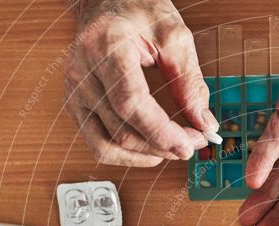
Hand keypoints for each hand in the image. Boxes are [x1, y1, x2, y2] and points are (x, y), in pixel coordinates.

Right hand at [63, 0, 215, 165]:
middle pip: (121, 130)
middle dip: (162, 145)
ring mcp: (74, 91)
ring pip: (106, 145)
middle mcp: (82, 72)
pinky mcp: (75, 105)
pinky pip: (97, 143)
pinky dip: (126, 154)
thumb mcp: (174, 35)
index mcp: (105, 47)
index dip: (161, 132)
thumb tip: (204, 122)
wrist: (105, 2)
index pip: (130, 103)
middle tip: (193, 143)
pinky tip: (149, 149)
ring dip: (145, 156)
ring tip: (172, 149)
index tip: (189, 144)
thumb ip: (190, 81)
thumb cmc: (137, 11)